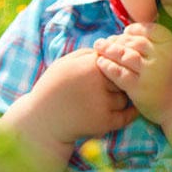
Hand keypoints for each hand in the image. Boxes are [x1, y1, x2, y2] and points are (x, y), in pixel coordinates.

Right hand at [7, 48, 138, 150]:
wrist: (41, 121)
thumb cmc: (53, 88)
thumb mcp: (65, 63)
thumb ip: (88, 54)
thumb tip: (111, 49)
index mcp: (90, 65)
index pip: (117, 59)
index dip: (116, 65)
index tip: (112, 70)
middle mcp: (98, 83)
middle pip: (123, 77)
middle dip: (119, 81)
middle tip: (110, 86)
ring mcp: (102, 103)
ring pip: (125, 96)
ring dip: (120, 98)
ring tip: (106, 100)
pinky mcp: (104, 121)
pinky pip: (126, 115)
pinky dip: (130, 113)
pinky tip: (130, 109)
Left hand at [93, 22, 171, 126]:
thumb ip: (166, 43)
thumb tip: (142, 32)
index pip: (149, 30)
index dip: (134, 29)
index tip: (125, 32)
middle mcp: (162, 57)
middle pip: (134, 42)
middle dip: (118, 39)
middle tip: (107, 40)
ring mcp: (150, 73)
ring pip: (124, 55)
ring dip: (109, 50)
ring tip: (99, 48)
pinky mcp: (139, 89)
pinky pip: (119, 74)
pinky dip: (108, 67)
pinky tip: (101, 64)